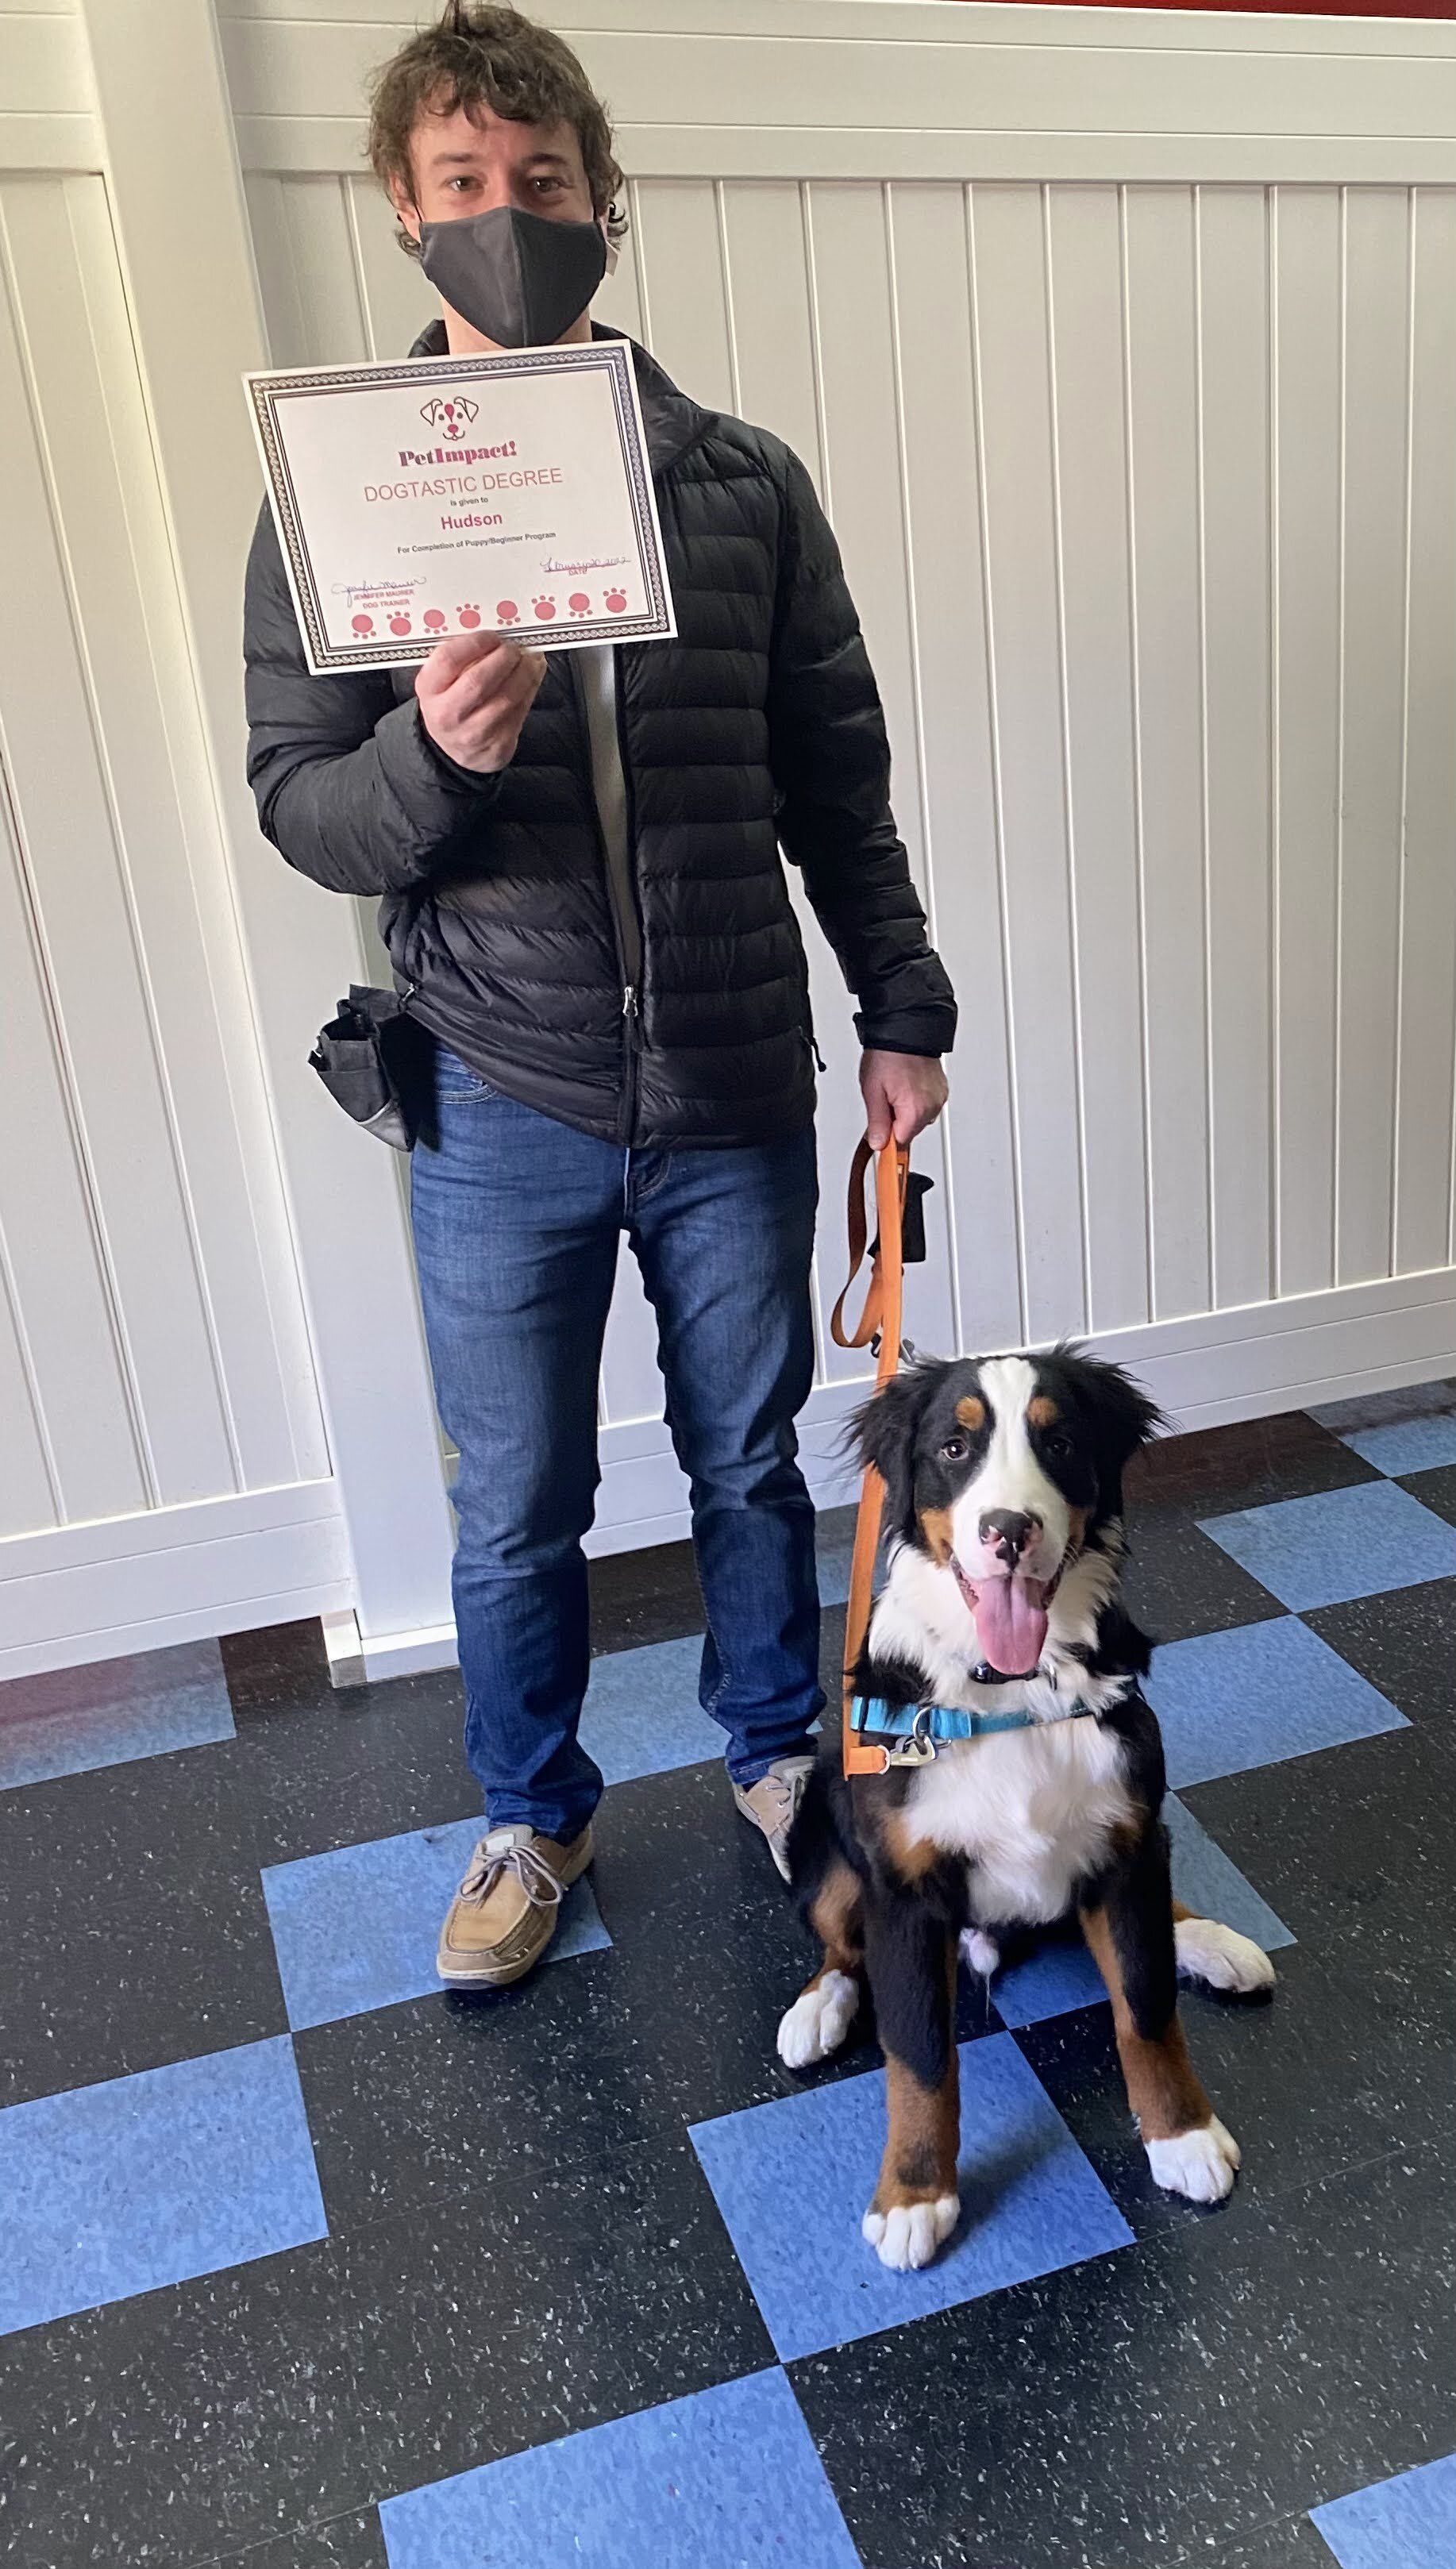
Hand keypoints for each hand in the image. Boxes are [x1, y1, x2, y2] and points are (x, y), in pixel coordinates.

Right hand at [416, 632, 544, 772]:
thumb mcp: (443, 680)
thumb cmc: (452, 703)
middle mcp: (446, 714)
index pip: (448, 660)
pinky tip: (532, 677)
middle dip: (504, 658)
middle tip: (515, 648)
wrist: (457, 748)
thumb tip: (497, 636)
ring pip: (506, 698)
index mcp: (429, 689)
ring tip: (530, 659)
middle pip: (479, 680)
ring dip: (525, 673)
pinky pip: (519, 712)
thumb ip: (462, 657)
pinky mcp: (496, 744)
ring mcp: (472, 733)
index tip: (493, 636)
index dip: (475, 643)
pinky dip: (530, 689)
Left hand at [860, 1049, 947, 1147]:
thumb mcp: (873, 1091)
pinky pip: (926, 1105)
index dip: (886, 1141)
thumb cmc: (888, 1055)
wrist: (905, 1029)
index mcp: (915, 1110)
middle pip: (909, 1131)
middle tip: (883, 1100)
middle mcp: (932, 1106)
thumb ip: (877, 1123)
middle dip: (894, 1122)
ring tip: (894, 1089)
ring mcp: (938, 1097)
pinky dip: (915, 1101)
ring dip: (905, 1111)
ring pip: (918, 1119)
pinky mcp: (941, 1090)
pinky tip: (904, 1086)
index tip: (879, 1143)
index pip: (900, 1143)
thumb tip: (878, 1144)